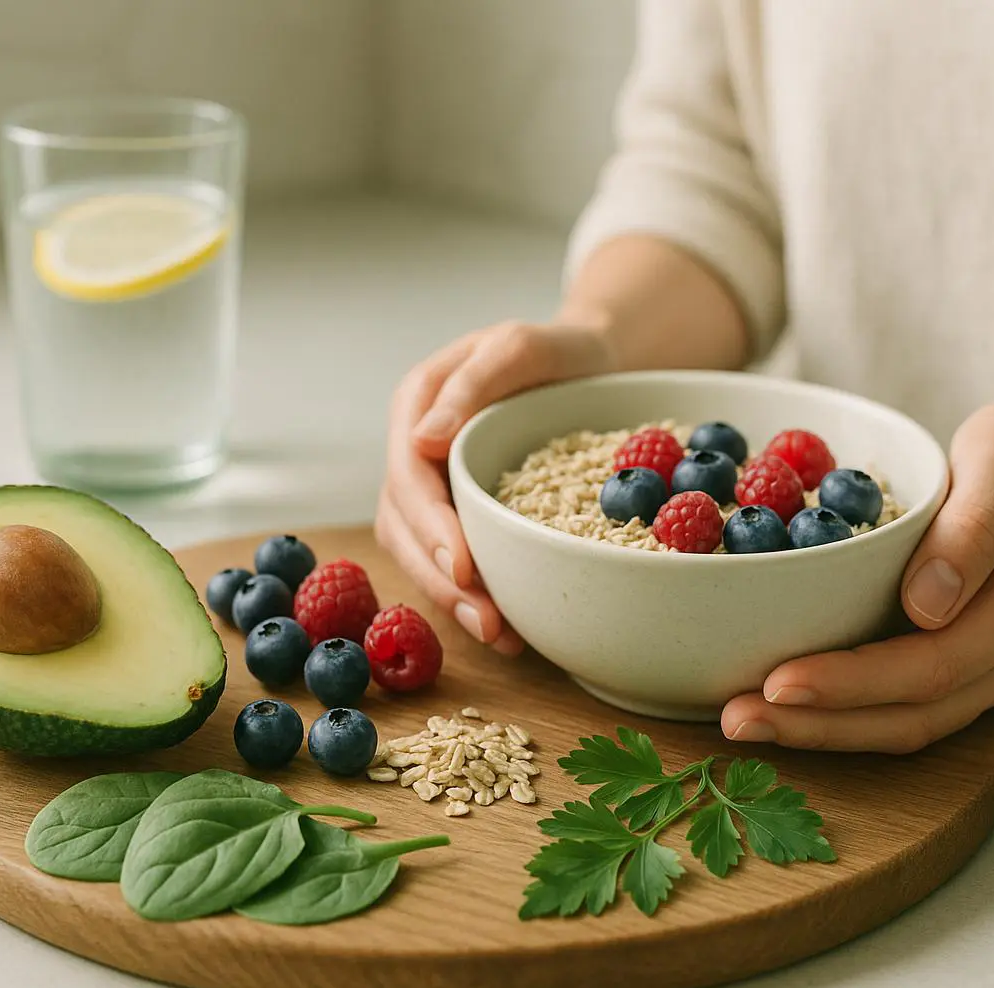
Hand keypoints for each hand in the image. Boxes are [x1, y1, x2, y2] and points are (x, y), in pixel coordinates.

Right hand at [376, 320, 614, 651]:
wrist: (590, 366)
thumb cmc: (558, 352)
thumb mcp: (522, 346)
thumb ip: (476, 383)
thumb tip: (423, 439)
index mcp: (417, 404)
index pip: (408, 475)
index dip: (430, 526)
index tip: (464, 566)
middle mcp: (414, 449)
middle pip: (403, 525)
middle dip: (440, 578)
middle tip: (485, 619)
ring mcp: (431, 485)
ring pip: (419, 552)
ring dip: (452, 600)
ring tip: (498, 636)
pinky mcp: (456, 514)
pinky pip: (451, 562)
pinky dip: (473, 598)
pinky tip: (508, 631)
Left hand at [720, 402, 993, 752]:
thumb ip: (973, 525)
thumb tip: (926, 602)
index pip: (932, 664)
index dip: (852, 683)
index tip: (778, 684)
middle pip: (912, 714)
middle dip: (819, 724)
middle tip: (735, 720)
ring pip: (905, 725)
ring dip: (823, 732)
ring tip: (743, 723)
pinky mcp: (968, 673)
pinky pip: (904, 710)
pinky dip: (842, 716)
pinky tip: (784, 709)